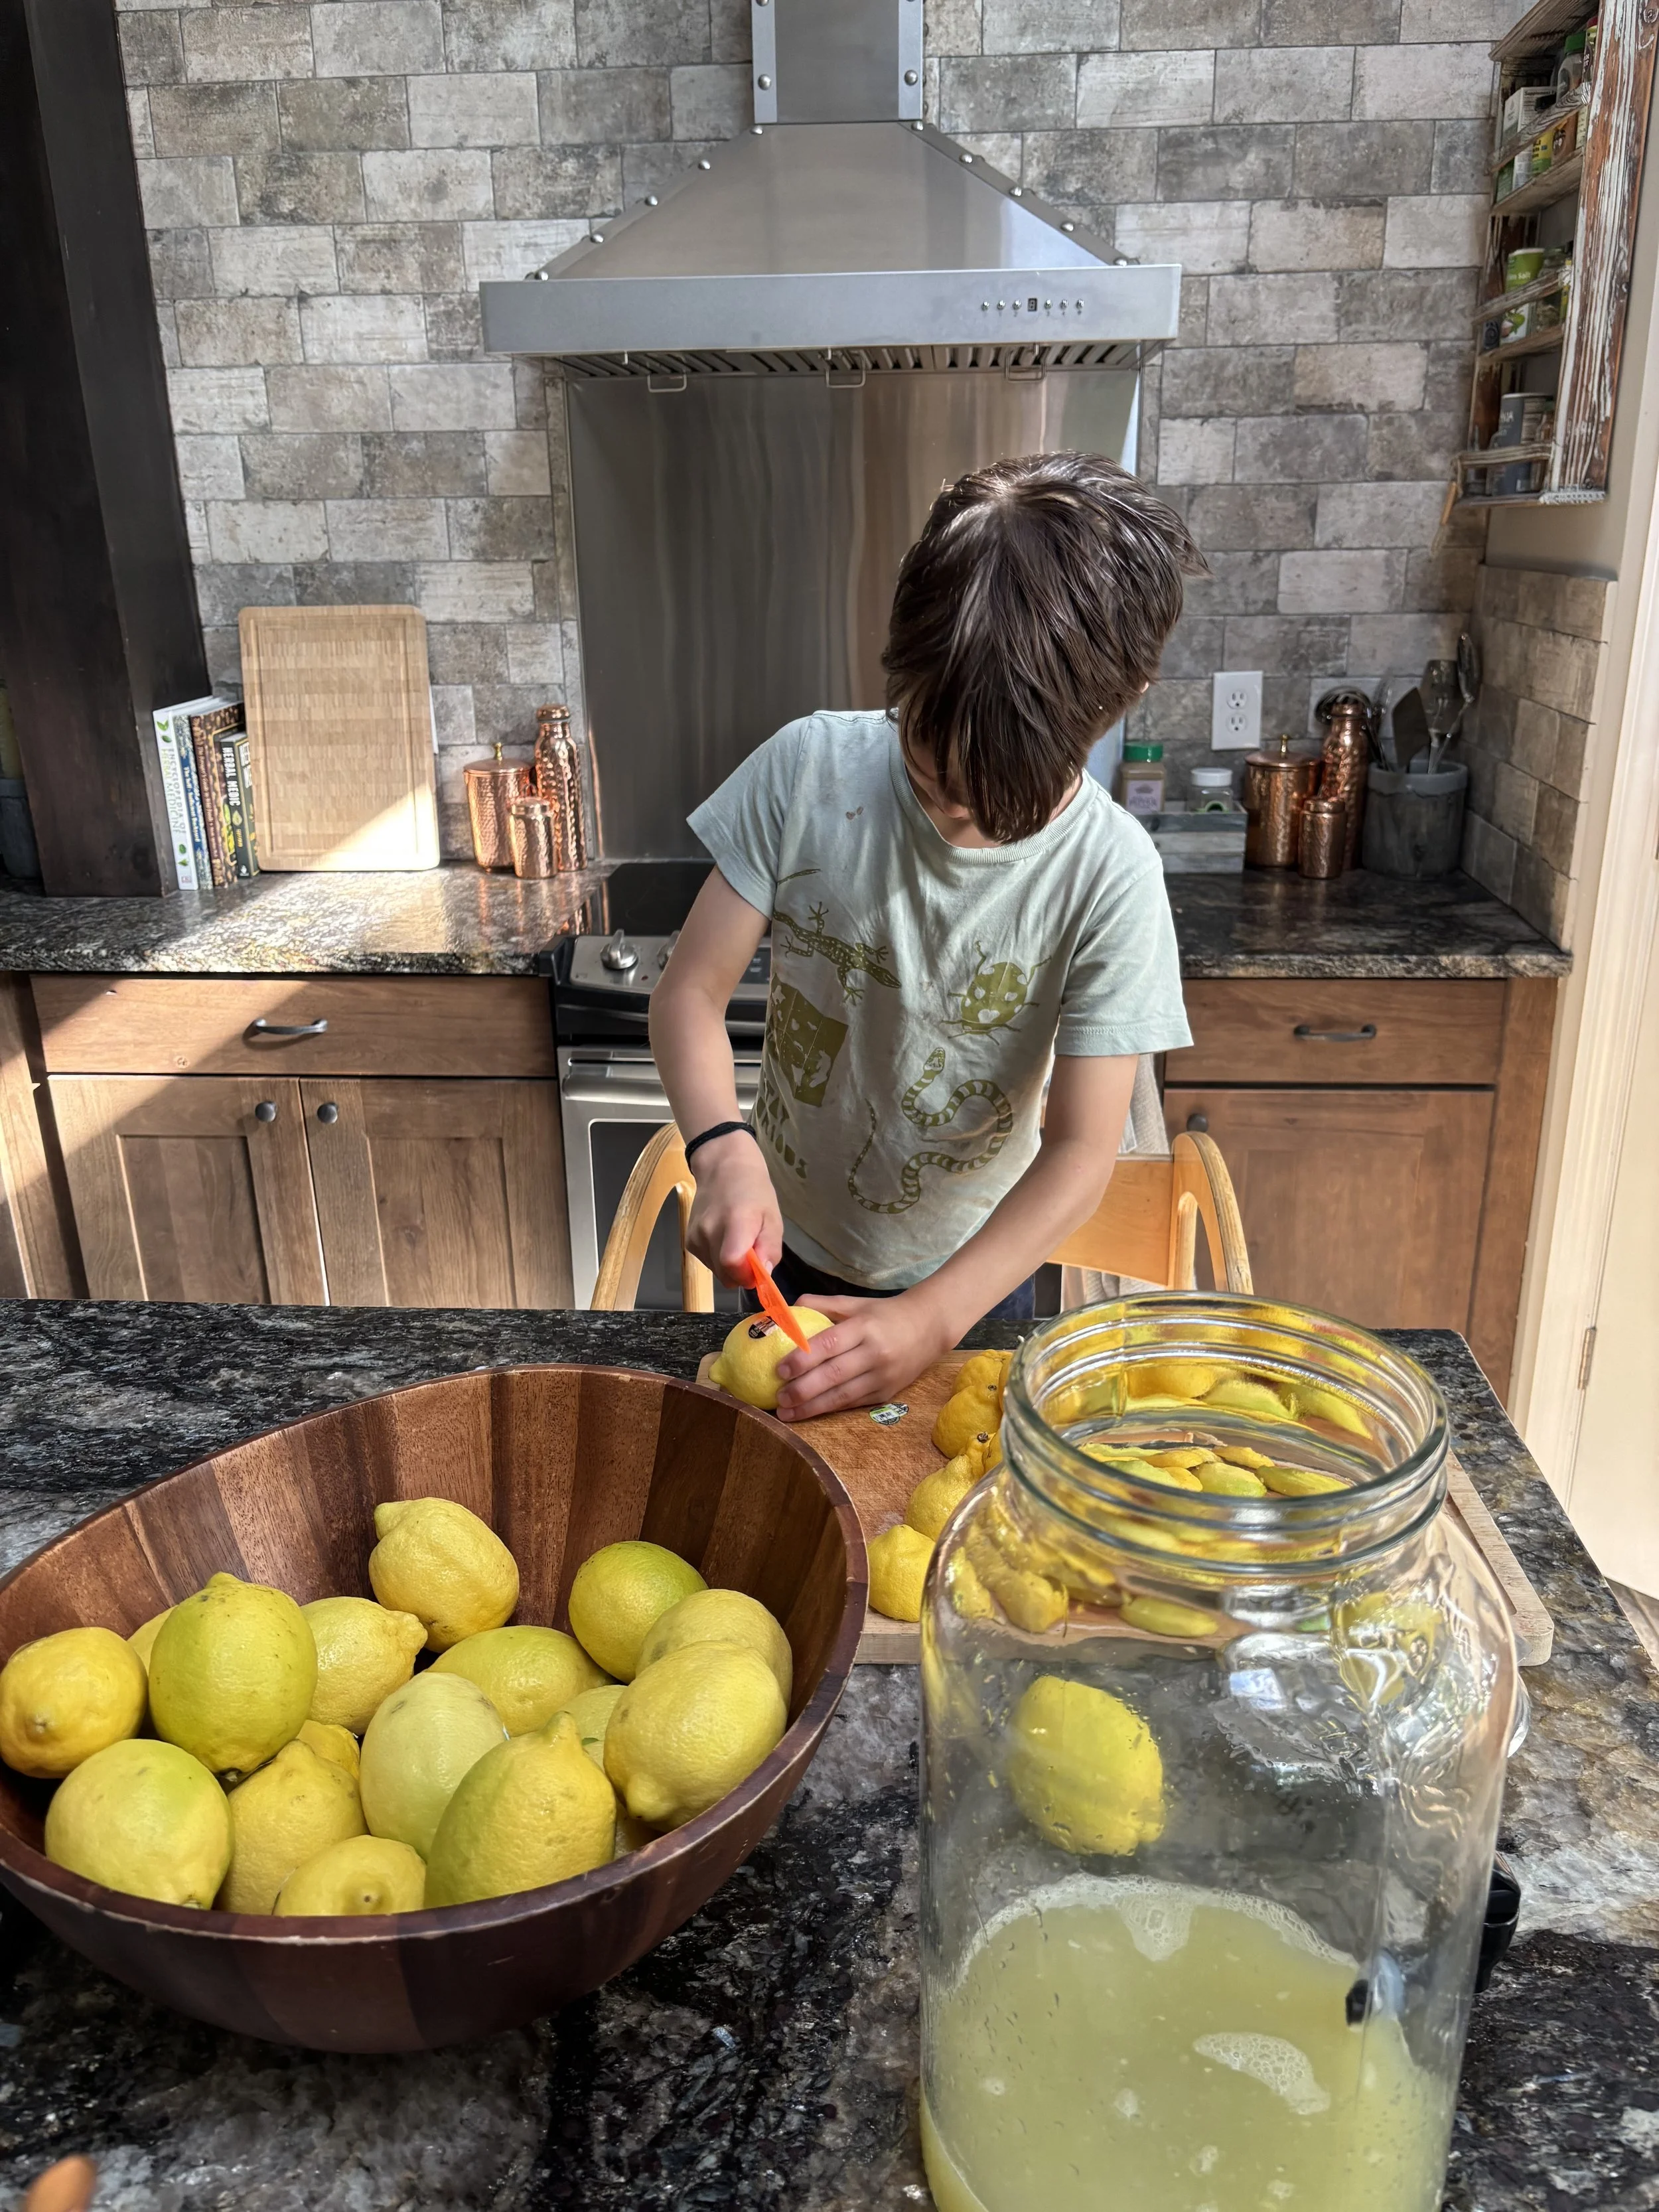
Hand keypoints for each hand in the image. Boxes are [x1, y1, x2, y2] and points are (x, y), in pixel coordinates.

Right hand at [685, 1133, 782, 1286]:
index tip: (759, 1269)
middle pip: (725, 1274)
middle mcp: (709, 1231)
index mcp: (735, 1222)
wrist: (723, 1168)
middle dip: (742, 1273)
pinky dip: (719, 1259)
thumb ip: (770, 1248)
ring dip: (730, 1266)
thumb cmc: (753, 1190)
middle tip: (753, 1254)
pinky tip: (724, 1238)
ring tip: (738, 1240)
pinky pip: (708, 1262)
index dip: (748, 1275)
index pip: (732, 1264)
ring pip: (717, 1271)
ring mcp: (695, 1236)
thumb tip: (763, 1275)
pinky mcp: (689, 1241)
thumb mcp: (773, 1217)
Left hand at [774, 1288, 957, 1421]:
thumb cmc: (884, 1314)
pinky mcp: (887, 1393)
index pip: (830, 1344)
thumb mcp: (855, 1303)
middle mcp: (875, 1353)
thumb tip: (785, 1312)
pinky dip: (830, 1409)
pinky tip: (810, 1413)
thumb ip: (822, 1305)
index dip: (803, 1358)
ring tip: (786, 1412)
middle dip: (802, 1389)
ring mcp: (883, 1376)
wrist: (929, 1328)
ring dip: (812, 1407)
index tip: (779, 1369)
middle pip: (834, 1375)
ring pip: (842, 1396)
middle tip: (778, 1397)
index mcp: (864, 1326)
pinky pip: (853, 1403)